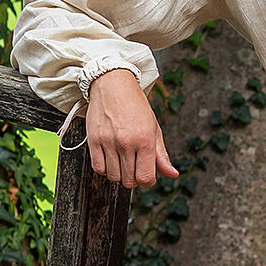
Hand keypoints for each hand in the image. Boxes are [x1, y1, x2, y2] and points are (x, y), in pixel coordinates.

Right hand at [85, 68, 178, 187]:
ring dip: (119, 174)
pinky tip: (110, 159)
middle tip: (134, 166)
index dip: (147, 181)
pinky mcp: (93, 140)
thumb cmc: (135, 105)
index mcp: (145, 140)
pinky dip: (104, 168)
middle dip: (133, 178)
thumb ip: (161, 155)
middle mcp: (126, 142)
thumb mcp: (154, 128)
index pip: (146, 178)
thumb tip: (172, 174)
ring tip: (122, 161)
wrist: (113, 84)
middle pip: (129, 181)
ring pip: (113, 177)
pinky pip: (98, 168)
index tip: (146, 175)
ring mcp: (108, 142)